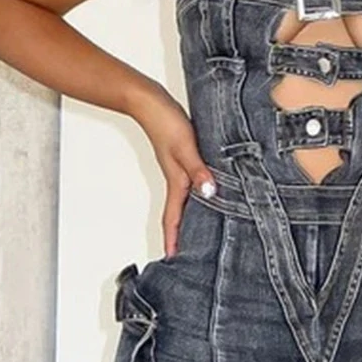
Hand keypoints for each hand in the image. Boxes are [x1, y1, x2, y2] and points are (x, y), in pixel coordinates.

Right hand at [141, 96, 218, 257]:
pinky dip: (200, 195)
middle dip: (182, 236)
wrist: (151, 102)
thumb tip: (209, 192)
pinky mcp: (185, 159)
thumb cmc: (165, 122)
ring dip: (191, 217)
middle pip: (180, 215)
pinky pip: (193, 184)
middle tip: (191, 255)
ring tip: (203, 233)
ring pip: (187, 201)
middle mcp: (178, 180)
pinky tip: (210, 194)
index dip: (173, 239)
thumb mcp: (185, 147)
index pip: (173, 218)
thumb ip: (198, 170)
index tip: (172, 260)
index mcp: (177, 182)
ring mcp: (180, 170)